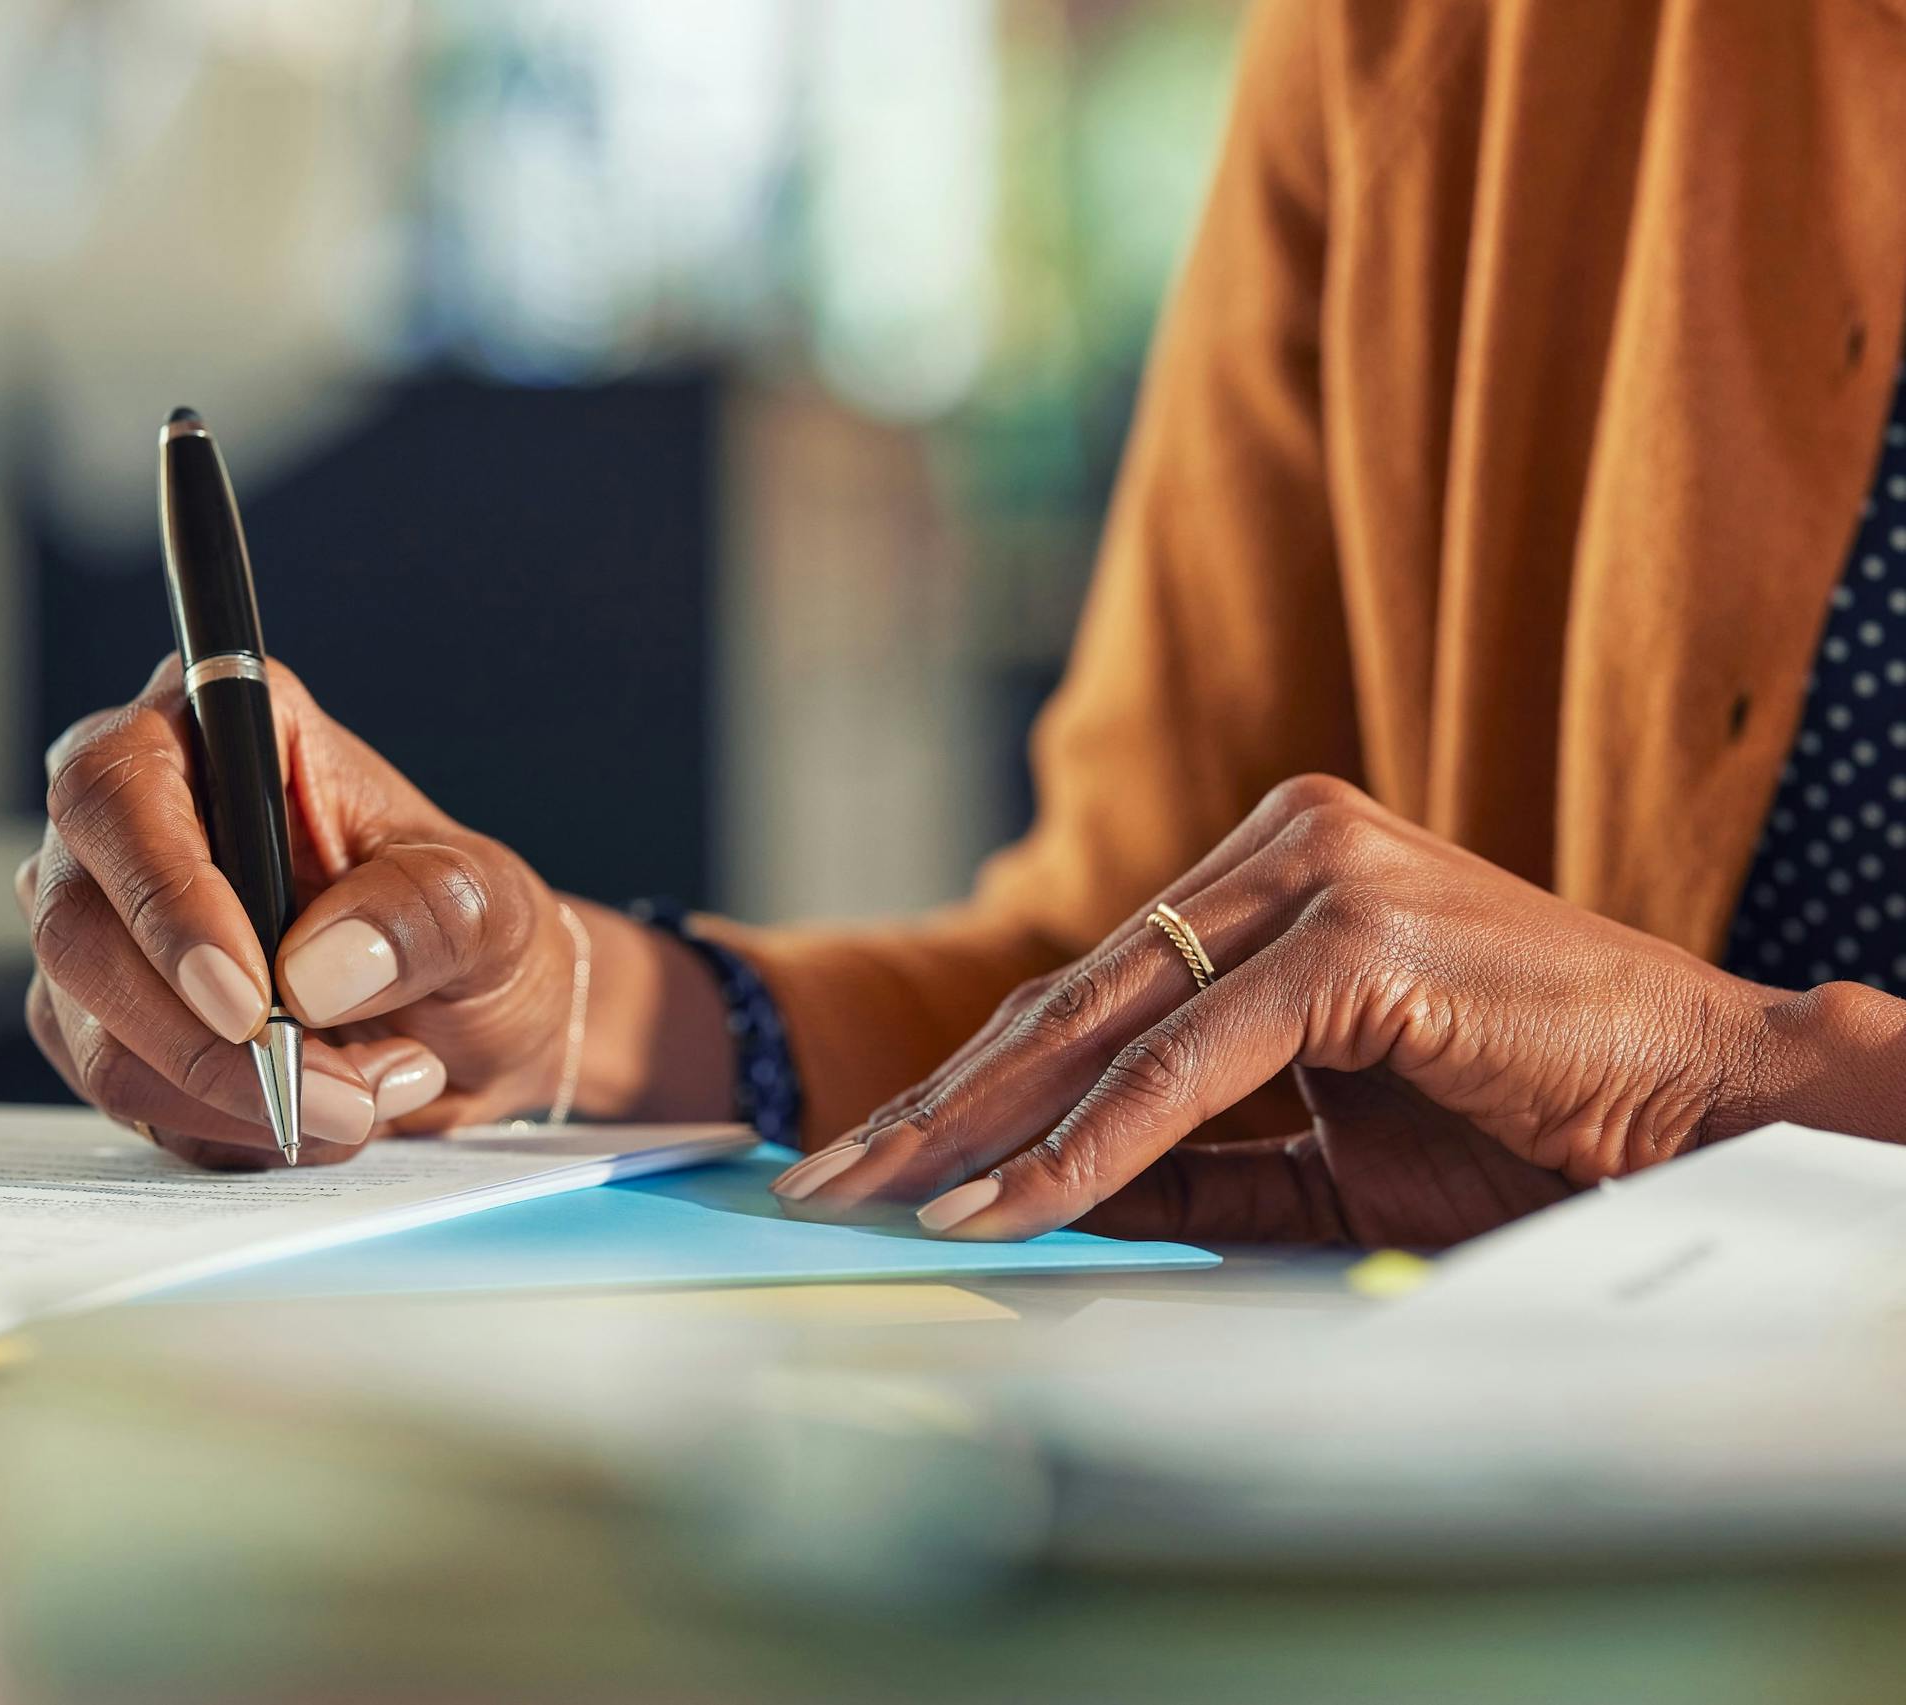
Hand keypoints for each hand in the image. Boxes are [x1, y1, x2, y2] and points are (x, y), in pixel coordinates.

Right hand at [19, 657, 580, 1168]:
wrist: (468, 1016)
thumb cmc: (467, 926)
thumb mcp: (490, 903)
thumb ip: (421, 913)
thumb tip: (316, 971)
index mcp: (222, 733)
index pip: (118, 789)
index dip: (166, 897)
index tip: (248, 1000)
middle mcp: (134, 820)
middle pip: (82, 929)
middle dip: (214, 1042)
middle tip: (341, 1092)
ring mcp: (104, 926)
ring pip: (99, 1035)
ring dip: (240, 1098)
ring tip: (368, 1094)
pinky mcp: (102, 1022)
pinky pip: (129, 1097)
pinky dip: (234, 1127)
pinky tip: (322, 1110)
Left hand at [770, 775, 1820, 1245]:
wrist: (1704, 1112)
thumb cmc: (1521, 1126)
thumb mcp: (1313, 1148)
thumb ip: (1185, 1158)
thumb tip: (1038, 1200)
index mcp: (1269, 874)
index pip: (1086, 994)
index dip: (973, 1085)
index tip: (875, 1161)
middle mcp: (1277, 847)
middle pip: (1064, 1001)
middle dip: (935, 1105)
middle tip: (818, 1182)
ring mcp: (1314, 875)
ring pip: (1101, 1026)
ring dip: (975, 1128)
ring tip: (870, 1202)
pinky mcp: (1350, 935)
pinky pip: (1183, 1068)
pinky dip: (1085, 1147)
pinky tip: (998, 1208)